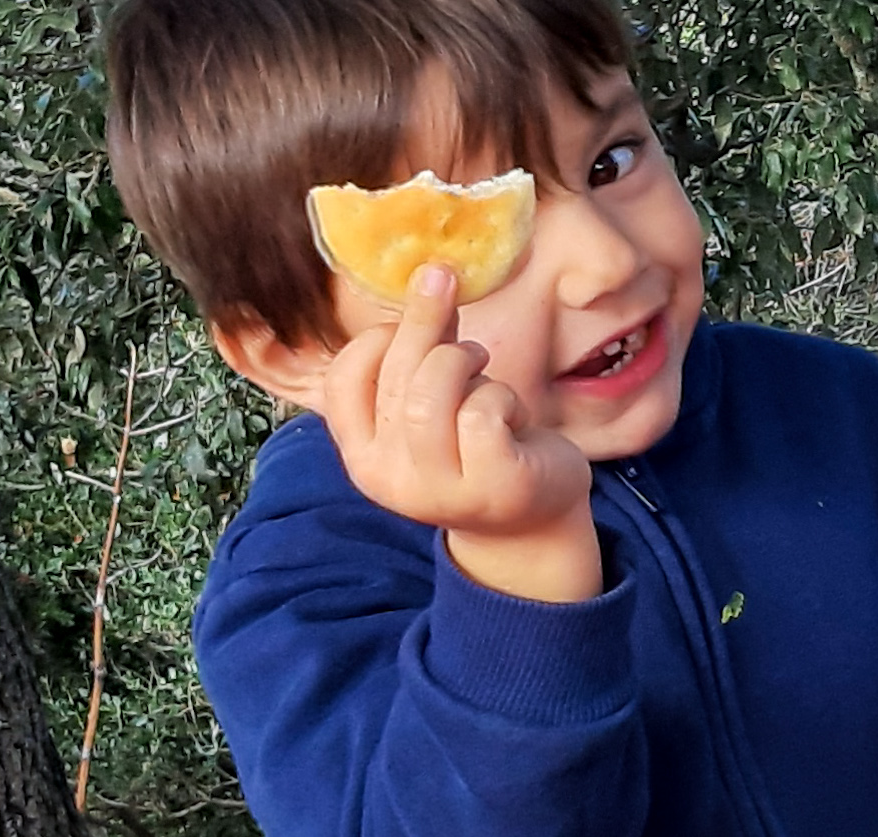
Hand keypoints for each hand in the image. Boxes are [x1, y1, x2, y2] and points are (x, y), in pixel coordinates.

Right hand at [319, 266, 598, 600]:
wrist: (534, 522)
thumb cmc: (476, 448)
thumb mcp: (435, 398)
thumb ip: (421, 346)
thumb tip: (432, 272)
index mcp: (362, 457)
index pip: (343, 377)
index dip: (380, 339)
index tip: (418, 334)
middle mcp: (387, 480)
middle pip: (397, 372)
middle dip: (435, 336)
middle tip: (469, 345)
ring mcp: (437, 490)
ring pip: (434, 387)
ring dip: (467, 363)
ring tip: (487, 378)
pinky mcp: (489, 486)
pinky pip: (483, 410)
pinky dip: (504, 399)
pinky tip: (514, 420)